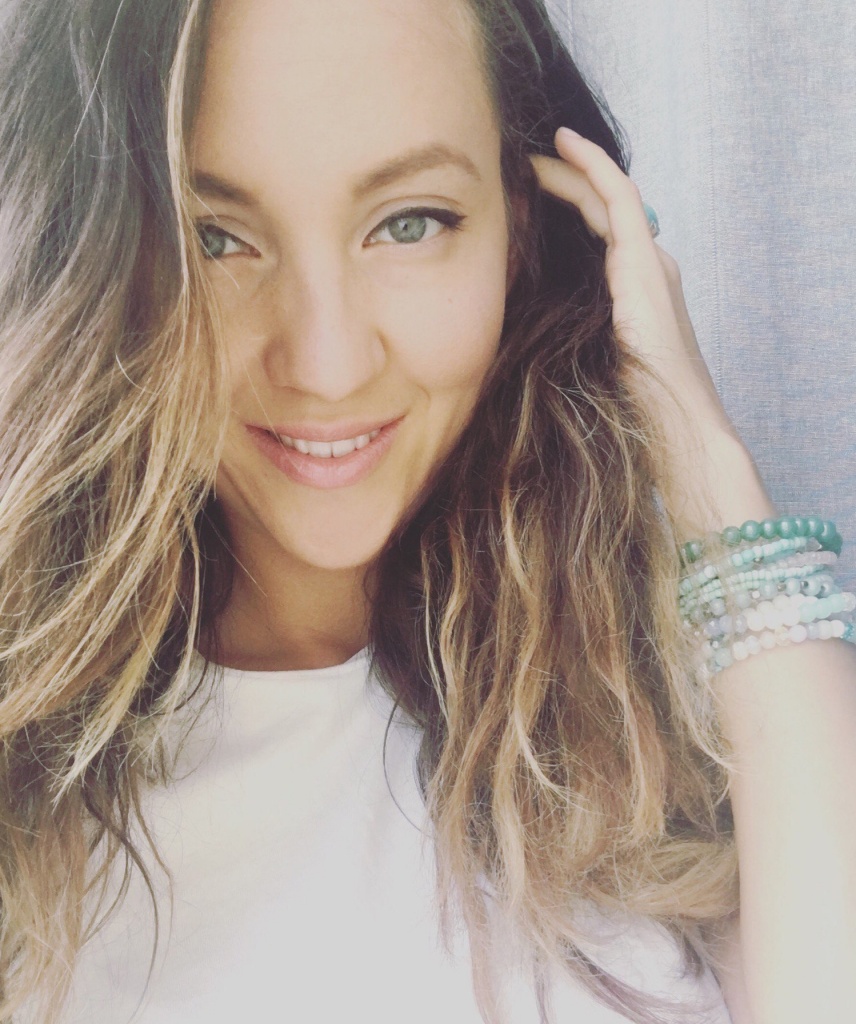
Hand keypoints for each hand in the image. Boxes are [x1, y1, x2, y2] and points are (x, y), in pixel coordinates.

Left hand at [529, 128, 775, 535]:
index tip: (523, 192)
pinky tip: (562, 146)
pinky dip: (591, 167)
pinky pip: (618, 198)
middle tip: (521, 162)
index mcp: (633, 294)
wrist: (672, 428)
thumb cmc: (624, 410)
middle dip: (563, 181)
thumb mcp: (579, 362)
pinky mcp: (648, 263)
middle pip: (599, 210)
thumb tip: (505, 324)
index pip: (595, 235)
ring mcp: (651, 264)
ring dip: (570, 169)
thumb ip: (558, 333)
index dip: (562, 207)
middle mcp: (647, 270)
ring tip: (533, 151)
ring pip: (607, 197)